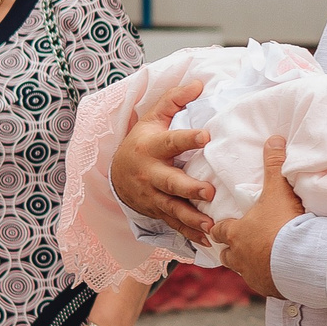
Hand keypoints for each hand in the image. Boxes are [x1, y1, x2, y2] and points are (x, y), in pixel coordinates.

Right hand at [109, 79, 215, 241]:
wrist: (116, 174)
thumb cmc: (142, 141)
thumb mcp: (152, 117)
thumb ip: (174, 100)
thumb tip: (199, 83)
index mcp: (152, 147)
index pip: (172, 141)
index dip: (188, 139)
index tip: (206, 136)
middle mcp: (151, 174)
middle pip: (170, 182)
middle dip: (189, 188)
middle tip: (209, 191)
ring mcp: (153, 196)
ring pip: (172, 208)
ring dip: (191, 218)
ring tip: (210, 224)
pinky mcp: (157, 211)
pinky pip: (174, 225)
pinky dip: (190, 235)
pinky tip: (207, 242)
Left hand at [209, 135, 305, 300]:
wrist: (302, 260)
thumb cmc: (284, 224)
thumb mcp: (278, 190)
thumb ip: (274, 164)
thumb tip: (273, 138)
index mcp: (236, 233)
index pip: (219, 230)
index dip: (221, 226)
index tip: (223, 224)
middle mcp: (239, 257)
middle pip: (226, 255)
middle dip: (232, 250)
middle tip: (243, 243)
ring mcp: (253, 275)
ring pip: (243, 271)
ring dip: (249, 265)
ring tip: (263, 258)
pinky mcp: (269, 289)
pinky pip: (265, 284)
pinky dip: (269, 279)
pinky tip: (279, 273)